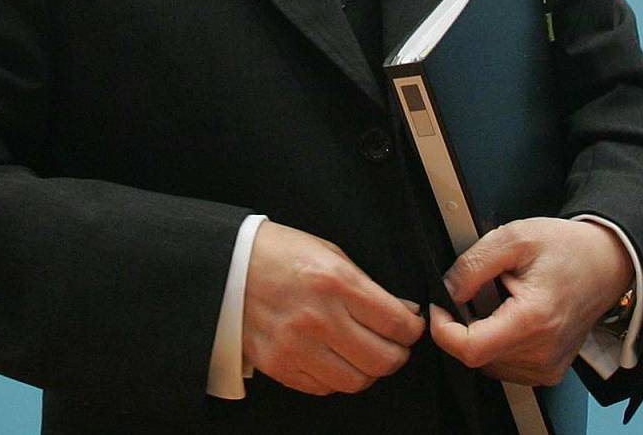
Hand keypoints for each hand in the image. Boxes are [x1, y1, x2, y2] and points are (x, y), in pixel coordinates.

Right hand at [242, 221, 425, 395]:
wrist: (229, 267)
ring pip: (355, 381)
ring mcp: (296, 347)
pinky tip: (337, 361)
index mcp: (336, 283)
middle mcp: (318, 318)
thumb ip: (368, 286)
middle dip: (399, 355)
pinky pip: (322, 388)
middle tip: (398, 346)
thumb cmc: (281, 254)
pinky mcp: (278, 366)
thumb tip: (403, 312)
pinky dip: (337, 379)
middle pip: (381, 359)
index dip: (413, 329)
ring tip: (368, 356)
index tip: (413, 326)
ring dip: (369, 372)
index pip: (395, 323)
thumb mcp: (332, 254)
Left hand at [429, 217, 631, 386]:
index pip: (470, 348)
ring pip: (488, 362)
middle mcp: (543, 351)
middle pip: (477, 354)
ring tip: (507, 301)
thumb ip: (474, 264)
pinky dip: (499, 343)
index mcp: (534, 319)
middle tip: (487, 290)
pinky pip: (505, 365)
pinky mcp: (549, 372)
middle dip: (468, 323)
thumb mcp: (515, 237)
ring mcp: (547, 366)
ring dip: (484, 334)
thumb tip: (447, 290)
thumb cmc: (568, 248)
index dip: (444, 329)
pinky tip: (515, 317)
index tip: (441, 306)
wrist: (607, 263)